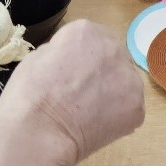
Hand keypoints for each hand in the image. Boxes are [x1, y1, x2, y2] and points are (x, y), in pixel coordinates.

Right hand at [0, 20, 144, 165]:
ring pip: (124, 82)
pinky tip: (97, 126)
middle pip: (112, 56)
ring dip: (112, 93)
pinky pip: (129, 108)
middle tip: (81, 95)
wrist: (40, 134)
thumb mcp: (36, 57)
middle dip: (100, 72)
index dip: (79, 58)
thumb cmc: (28, 96)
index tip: (68, 74)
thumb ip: (60, 51)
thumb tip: (70, 59)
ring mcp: (130, 78)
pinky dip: (117, 117)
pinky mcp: (137, 106)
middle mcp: (114, 48)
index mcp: (86, 32)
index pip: (90, 38)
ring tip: (89, 113)